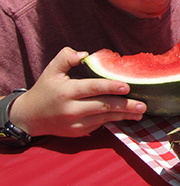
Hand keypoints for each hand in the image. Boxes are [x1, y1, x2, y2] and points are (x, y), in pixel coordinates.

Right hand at [9, 47, 145, 137]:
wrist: (30, 117)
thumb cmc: (45, 90)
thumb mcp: (51, 71)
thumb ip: (66, 57)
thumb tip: (84, 53)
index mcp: (67, 91)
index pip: (93, 88)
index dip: (111, 87)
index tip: (127, 86)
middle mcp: (72, 109)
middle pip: (103, 106)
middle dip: (125, 106)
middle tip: (142, 105)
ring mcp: (76, 122)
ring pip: (105, 118)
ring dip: (124, 116)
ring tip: (140, 112)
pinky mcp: (78, 131)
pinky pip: (100, 124)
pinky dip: (114, 120)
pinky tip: (127, 116)